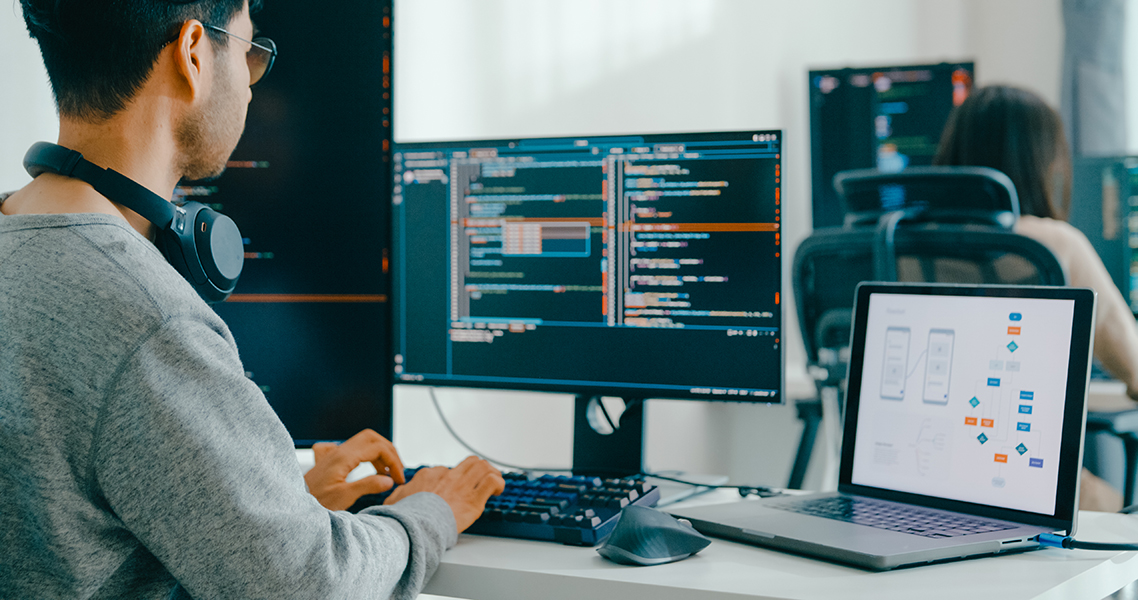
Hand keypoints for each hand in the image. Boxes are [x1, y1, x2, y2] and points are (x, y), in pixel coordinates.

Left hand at [304, 429, 406, 510]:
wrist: (291, 506)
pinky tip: (361, 466)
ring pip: (362, 442)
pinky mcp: (328, 462)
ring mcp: (332, 455)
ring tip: (384, 473)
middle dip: (389, 452)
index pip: (378, 448)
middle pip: (372, 438)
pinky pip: (347, 448)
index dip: (393, 461)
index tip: (398, 478)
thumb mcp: (344, 497)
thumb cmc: (314, 503)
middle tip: (396, 471)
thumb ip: (368, 486)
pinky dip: (361, 454)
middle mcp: (338, 452)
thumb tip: (388, 480)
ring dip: (378, 454)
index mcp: (344, 457)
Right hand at [384, 456, 504, 531]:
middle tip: (482, 480)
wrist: (414, 528)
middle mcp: (447, 476)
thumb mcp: (395, 501)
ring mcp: (461, 486)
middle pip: (470, 462)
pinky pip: (491, 482)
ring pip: (483, 467)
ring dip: (491, 473)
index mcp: (429, 475)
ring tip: (494, 483)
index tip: (457, 488)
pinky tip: (497, 491)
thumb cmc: (405, 518)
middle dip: (478, 469)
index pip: (448, 470)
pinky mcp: (472, 500)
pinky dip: (498, 484)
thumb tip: (400, 491)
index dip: (455, 479)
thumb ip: (401, 493)